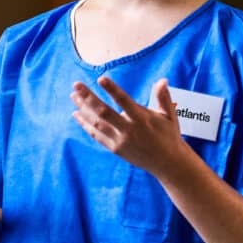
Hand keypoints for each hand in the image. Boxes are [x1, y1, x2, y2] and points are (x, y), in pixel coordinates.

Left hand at [70, 76, 185, 177]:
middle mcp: (129, 130)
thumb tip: (163, 80)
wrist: (167, 163)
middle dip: (88, 97)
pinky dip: (85, 124)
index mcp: (143, 119)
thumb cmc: (168, 135)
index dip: (112, 90)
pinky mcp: (115, 149)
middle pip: (104, 112)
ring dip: (84, 108)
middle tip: (76, 84)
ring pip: (97, 123)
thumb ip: (164, 97)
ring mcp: (120, 141)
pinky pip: (96, 135)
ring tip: (73, 95)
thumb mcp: (169, 115)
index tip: (101, 79)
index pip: (124, 102)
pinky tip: (77, 114)